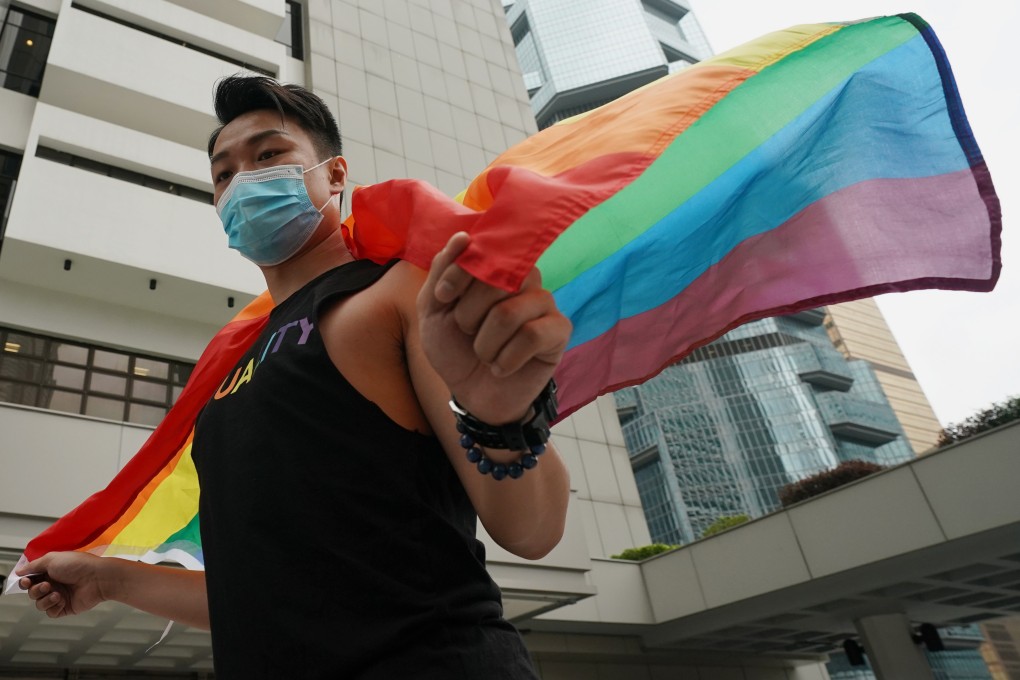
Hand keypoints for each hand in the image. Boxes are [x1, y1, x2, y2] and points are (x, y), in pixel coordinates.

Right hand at [16, 552, 109, 618]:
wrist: (97, 578)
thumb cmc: (78, 565)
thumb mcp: (52, 559)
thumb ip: (34, 566)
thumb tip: (19, 571)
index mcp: (51, 571)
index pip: (31, 579)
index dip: (25, 582)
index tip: (26, 581)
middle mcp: (54, 583)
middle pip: (33, 592)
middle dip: (36, 590)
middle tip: (47, 585)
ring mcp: (60, 596)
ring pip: (39, 604)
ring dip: (44, 599)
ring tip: (56, 593)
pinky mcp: (65, 607)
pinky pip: (50, 612)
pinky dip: (53, 606)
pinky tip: (61, 599)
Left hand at [417, 232, 571, 424]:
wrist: (471, 393)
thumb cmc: (454, 348)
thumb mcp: (434, 310)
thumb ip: (442, 271)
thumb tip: (463, 237)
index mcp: (494, 267)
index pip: (481, 250)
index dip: (458, 273)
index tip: (442, 297)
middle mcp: (523, 277)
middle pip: (495, 281)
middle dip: (468, 316)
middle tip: (468, 333)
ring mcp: (544, 302)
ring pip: (509, 313)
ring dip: (485, 344)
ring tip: (486, 355)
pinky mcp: (559, 329)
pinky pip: (532, 335)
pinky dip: (507, 359)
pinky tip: (502, 368)